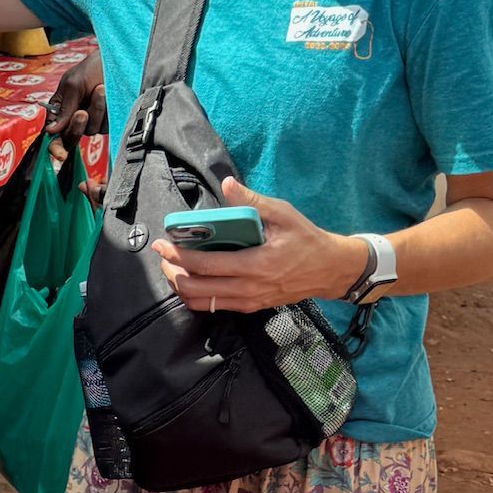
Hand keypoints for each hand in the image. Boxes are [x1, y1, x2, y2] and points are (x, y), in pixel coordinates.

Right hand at [45, 53, 106, 164]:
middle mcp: (74, 118)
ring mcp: (92, 121)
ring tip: (101, 88)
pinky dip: (106, 110)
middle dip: (76, 126)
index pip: (53, 134)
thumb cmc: (92, 67)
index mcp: (60, 109)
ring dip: (95, 110)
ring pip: (90, 130)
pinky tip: (109, 95)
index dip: (55, 147)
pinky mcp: (108, 121)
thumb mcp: (73, 84)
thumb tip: (50, 132)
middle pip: (71, 137)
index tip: (60, 155)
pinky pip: (105, 125)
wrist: (118, 59)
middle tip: (81, 112)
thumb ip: (64, 108)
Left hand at [154, 178, 364, 313]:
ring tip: (173, 268)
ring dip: (181, 286)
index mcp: (255, 264)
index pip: (206, 264)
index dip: (178, 255)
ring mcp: (249, 300)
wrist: (330, 270)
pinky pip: (216, 306)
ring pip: (202, 302)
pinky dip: (197, 296)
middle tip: (163, 256)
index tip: (162, 244)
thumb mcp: (283, 214)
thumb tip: (227, 185)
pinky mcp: (251, 306)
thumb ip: (252, 201)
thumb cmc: (306, 239)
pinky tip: (192, 280)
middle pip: (196, 289)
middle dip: (172, 272)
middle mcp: (249, 287)